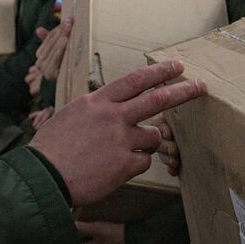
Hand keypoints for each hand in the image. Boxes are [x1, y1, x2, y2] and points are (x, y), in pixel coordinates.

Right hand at [29, 59, 204, 204]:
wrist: (43, 177)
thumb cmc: (52, 148)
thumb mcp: (72, 116)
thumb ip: (98, 109)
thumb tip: (113, 107)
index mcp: (98, 102)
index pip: (135, 80)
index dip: (160, 72)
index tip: (178, 66)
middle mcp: (113, 117)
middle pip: (158, 99)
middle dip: (184, 91)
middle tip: (201, 86)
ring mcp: (121, 140)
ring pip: (154, 135)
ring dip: (148, 141)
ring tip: (124, 150)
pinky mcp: (125, 164)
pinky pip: (145, 160)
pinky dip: (136, 163)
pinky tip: (116, 168)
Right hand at [35, 19, 71, 81]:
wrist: (67, 91)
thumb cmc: (63, 71)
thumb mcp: (58, 55)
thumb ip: (49, 40)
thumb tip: (38, 29)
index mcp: (41, 55)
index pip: (48, 39)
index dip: (57, 29)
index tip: (67, 19)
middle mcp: (40, 62)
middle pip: (50, 43)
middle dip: (60, 31)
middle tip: (69, 22)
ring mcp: (44, 69)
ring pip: (51, 50)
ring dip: (59, 39)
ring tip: (67, 31)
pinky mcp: (50, 76)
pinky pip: (54, 60)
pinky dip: (59, 50)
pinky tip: (65, 42)